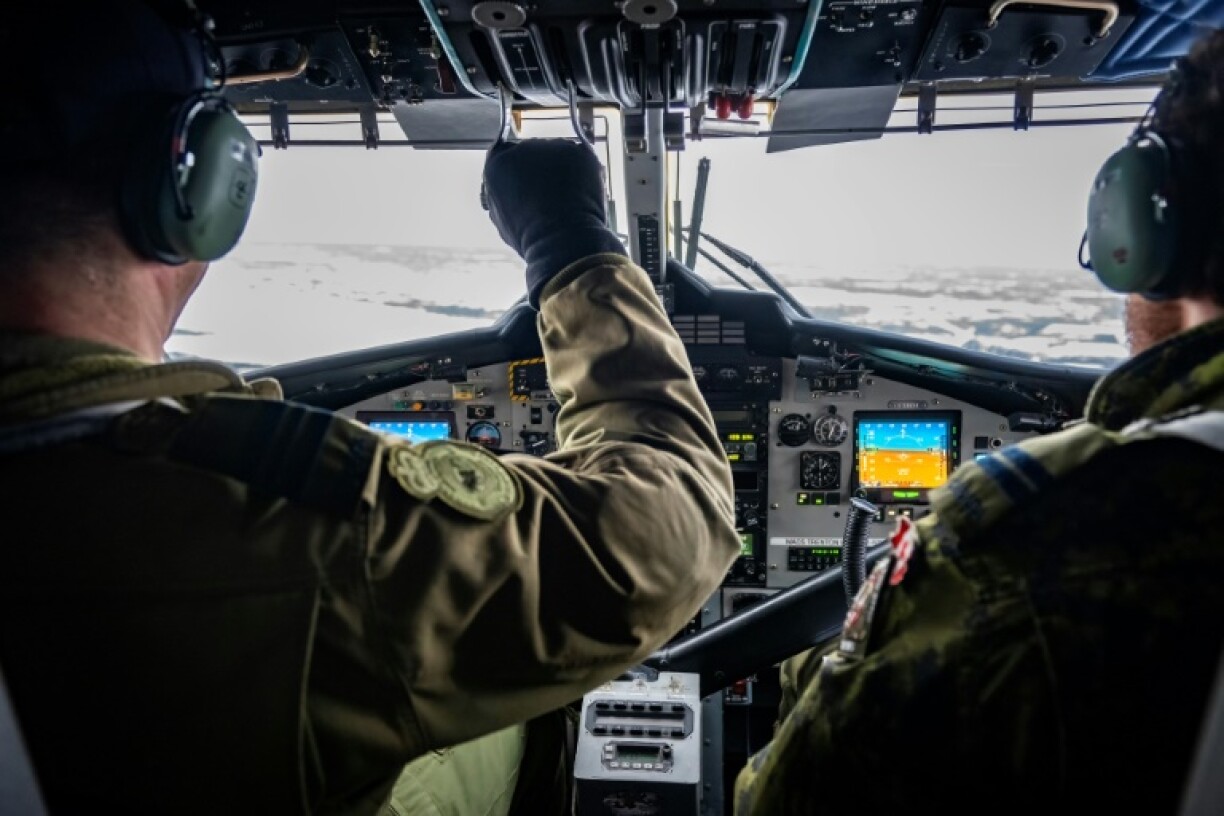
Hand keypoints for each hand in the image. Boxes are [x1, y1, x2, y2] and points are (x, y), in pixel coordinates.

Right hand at [482, 139, 625, 305]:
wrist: (560, 238)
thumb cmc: (529, 235)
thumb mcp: (502, 215)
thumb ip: (503, 192)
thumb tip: (510, 187)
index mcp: (498, 161)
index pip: (508, 156)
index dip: (521, 173)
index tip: (529, 188)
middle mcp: (522, 146)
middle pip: (535, 153)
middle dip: (544, 172)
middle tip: (551, 200)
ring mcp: (553, 145)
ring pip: (560, 155)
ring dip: (564, 171)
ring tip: (567, 201)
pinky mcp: (580, 150)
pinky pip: (582, 158)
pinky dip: (585, 173)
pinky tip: (581, 194)